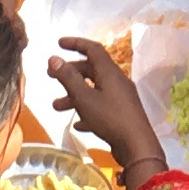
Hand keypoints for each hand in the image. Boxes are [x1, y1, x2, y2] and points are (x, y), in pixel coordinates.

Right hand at [50, 36, 164, 177]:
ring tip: (57, 106)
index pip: (92, 49)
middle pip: (92, 70)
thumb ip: (68, 78)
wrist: (137, 146)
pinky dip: (88, 111)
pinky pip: (101, 108)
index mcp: (109, 72)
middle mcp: (116, 81)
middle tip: (51, 76)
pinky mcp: (122, 115)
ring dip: (75, 96)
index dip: (76, 43)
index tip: (59, 43)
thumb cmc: (110, 118)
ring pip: (94, 91)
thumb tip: (54, 58)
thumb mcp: (84, 98)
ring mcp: (121, 98)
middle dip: (71, 73)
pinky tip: (78, 124)